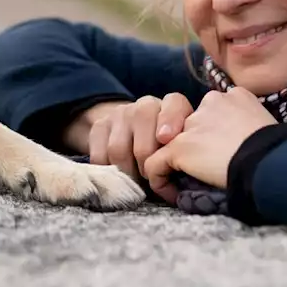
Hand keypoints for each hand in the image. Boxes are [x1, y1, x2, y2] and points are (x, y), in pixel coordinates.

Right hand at [64, 94, 194, 182]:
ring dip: (127, 173)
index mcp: (172, 105)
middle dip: (147, 166)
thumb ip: (187, 152)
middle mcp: (146, 105)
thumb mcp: (184, 146)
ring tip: (137, 181)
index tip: (165, 139)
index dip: (169, 121)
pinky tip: (119, 176)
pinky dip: (108, 172)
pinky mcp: (100, 125)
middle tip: (152, 180)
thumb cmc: (168, 147)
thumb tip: (183, 175)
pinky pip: (99, 155)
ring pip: (117, 150)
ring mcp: (120, 114)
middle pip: (143, 138)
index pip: (173, 105)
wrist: (135, 133)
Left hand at [143, 87, 277, 204]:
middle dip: (190, 147)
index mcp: (234, 97)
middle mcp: (211, 103)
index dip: (209, 135)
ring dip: (173, 163)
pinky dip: (159, 180)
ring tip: (181, 185)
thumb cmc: (279, 154)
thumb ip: (246, 127)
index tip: (218, 157)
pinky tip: (172, 195)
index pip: (211, 113)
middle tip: (199, 171)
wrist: (270, 163)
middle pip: (189, 125)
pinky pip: (155, 164)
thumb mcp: (266, 128)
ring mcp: (192, 124)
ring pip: (169, 143)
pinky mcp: (179, 146)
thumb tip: (239, 145)